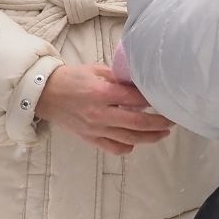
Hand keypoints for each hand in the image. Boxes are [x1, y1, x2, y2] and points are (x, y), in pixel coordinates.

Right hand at [36, 63, 173, 155]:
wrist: (46, 94)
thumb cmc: (71, 78)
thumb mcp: (96, 70)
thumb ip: (118, 78)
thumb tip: (139, 83)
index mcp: (102, 93)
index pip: (135, 98)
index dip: (153, 99)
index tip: (164, 98)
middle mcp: (101, 114)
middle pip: (138, 122)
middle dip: (159, 122)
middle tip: (173, 120)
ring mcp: (96, 129)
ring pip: (129, 138)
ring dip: (150, 137)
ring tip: (163, 133)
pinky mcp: (90, 138)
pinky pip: (114, 148)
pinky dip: (128, 146)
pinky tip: (137, 140)